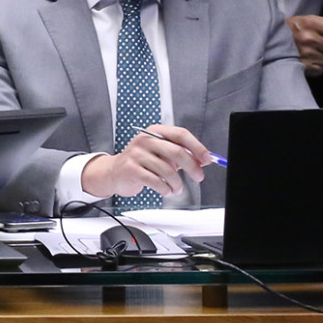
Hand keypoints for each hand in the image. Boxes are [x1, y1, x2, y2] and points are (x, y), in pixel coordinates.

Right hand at [80, 124, 209, 199]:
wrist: (115, 172)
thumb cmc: (142, 163)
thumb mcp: (161, 154)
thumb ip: (180, 154)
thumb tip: (202, 160)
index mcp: (154, 131)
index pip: (180, 134)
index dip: (196, 146)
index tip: (207, 159)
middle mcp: (144, 140)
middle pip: (176, 151)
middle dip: (192, 167)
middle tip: (199, 176)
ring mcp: (136, 154)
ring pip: (167, 170)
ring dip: (177, 183)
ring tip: (177, 188)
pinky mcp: (131, 169)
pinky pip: (155, 181)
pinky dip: (165, 189)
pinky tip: (166, 190)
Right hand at [287, 14, 322, 75]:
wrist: (268, 42)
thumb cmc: (290, 30)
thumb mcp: (308, 20)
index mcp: (310, 24)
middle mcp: (309, 39)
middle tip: (318, 43)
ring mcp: (306, 54)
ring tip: (311, 52)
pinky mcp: (303, 67)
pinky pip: (321, 69)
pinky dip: (317, 66)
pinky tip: (308, 60)